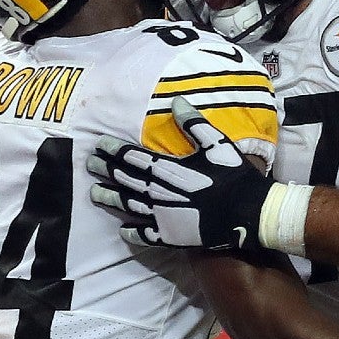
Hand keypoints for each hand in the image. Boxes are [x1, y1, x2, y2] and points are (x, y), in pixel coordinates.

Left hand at [88, 97, 275, 250]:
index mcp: (168, 169)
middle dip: (106, 170)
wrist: (249, 214)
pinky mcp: (170, 236)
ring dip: (110, 198)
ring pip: (128, 205)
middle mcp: (158, 193)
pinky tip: (121, 228)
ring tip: (93, 192)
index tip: (99, 144)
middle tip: (89, 163)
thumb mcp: (217, 143)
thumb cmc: (235, 175)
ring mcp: (162, 217)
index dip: (114, 150)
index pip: (133, 157)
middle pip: (125, 179)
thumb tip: (175, 102)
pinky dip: (131, 231)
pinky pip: (145, 235)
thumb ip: (194, 124)